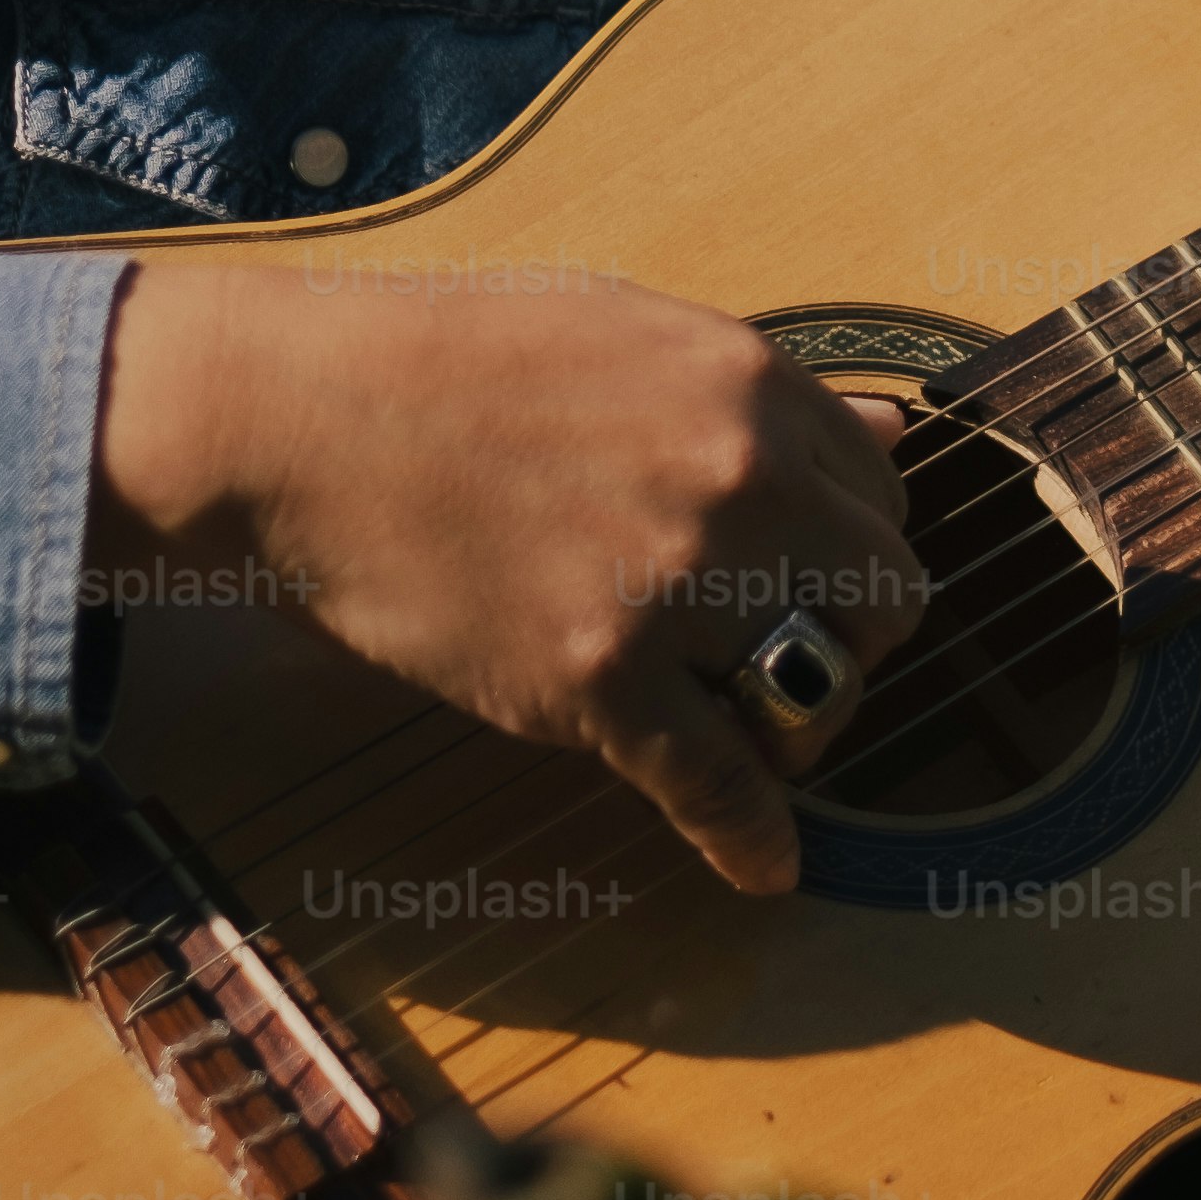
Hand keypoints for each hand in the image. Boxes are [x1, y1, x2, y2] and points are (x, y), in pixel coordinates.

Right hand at [89, 262, 926, 895]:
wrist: (303, 418)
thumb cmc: (452, 363)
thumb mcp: (632, 333)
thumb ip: (767, 391)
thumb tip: (897, 429)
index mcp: (754, 386)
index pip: (883, 492)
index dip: (847, 540)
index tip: (809, 572)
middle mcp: (742, 481)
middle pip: (884, 596)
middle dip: (851, 633)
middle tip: (786, 653)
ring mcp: (673, 585)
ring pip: (824, 690)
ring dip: (803, 725)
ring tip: (760, 736)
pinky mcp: (598, 681)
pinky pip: (720, 785)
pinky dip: (751, 839)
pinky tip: (764, 866)